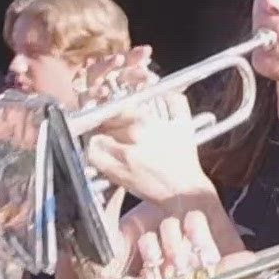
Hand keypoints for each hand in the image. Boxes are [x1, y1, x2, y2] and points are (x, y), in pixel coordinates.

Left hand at [82, 49, 212, 206]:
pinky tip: (101, 151)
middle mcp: (133, 136)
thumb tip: (166, 88)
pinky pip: (94, 157)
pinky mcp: (117, 173)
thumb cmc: (184, 159)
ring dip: (98, 134)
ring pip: (97, 136)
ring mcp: (123, 155)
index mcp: (148, 122)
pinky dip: (94, 151)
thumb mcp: (184, 125)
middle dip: (105, 120)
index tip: (113, 108)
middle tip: (107, 122)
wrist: (182, 190)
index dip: (113, 106)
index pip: (119, 106)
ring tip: (104, 136)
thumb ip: (176, 101)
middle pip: (106, 120)